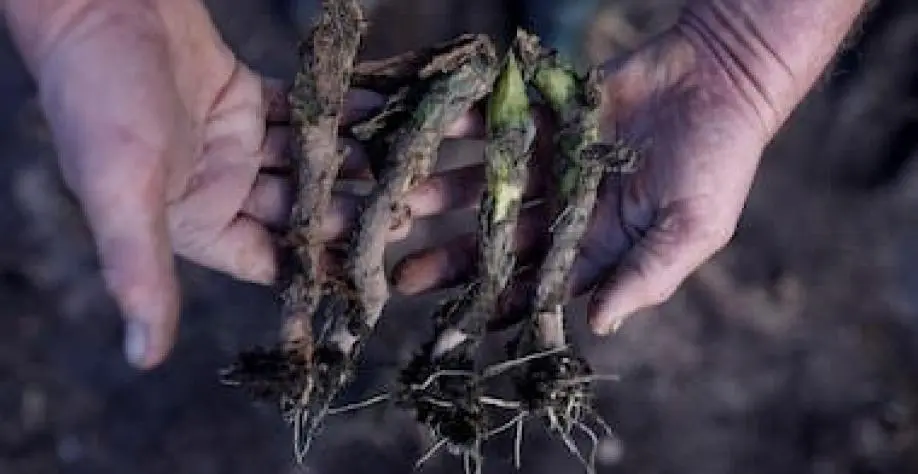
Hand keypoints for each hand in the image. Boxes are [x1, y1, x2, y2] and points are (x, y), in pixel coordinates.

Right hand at [22, 0, 479, 368]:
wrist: (95, 6)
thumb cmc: (99, 100)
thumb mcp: (121, 193)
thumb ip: (139, 273)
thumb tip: (143, 359)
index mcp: (194, 223)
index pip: (268, 260)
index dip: (317, 267)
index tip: (371, 274)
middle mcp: (218, 188)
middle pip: (299, 209)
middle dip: (350, 210)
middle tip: (405, 212)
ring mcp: (236, 142)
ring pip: (308, 160)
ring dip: (354, 162)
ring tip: (408, 165)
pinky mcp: (246, 97)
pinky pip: (304, 111)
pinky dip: (339, 112)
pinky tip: (383, 113)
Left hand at [392, 29, 773, 333]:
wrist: (725, 75)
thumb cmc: (721, 159)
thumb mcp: (693, 227)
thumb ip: (647, 275)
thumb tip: (599, 326)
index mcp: (599, 244)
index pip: (539, 283)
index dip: (498, 303)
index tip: (453, 324)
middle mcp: (566, 208)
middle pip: (499, 239)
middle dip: (452, 258)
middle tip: (399, 274)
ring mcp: (552, 161)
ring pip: (486, 184)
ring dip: (442, 195)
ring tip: (398, 207)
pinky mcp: (545, 116)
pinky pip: (495, 123)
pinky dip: (462, 130)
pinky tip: (424, 137)